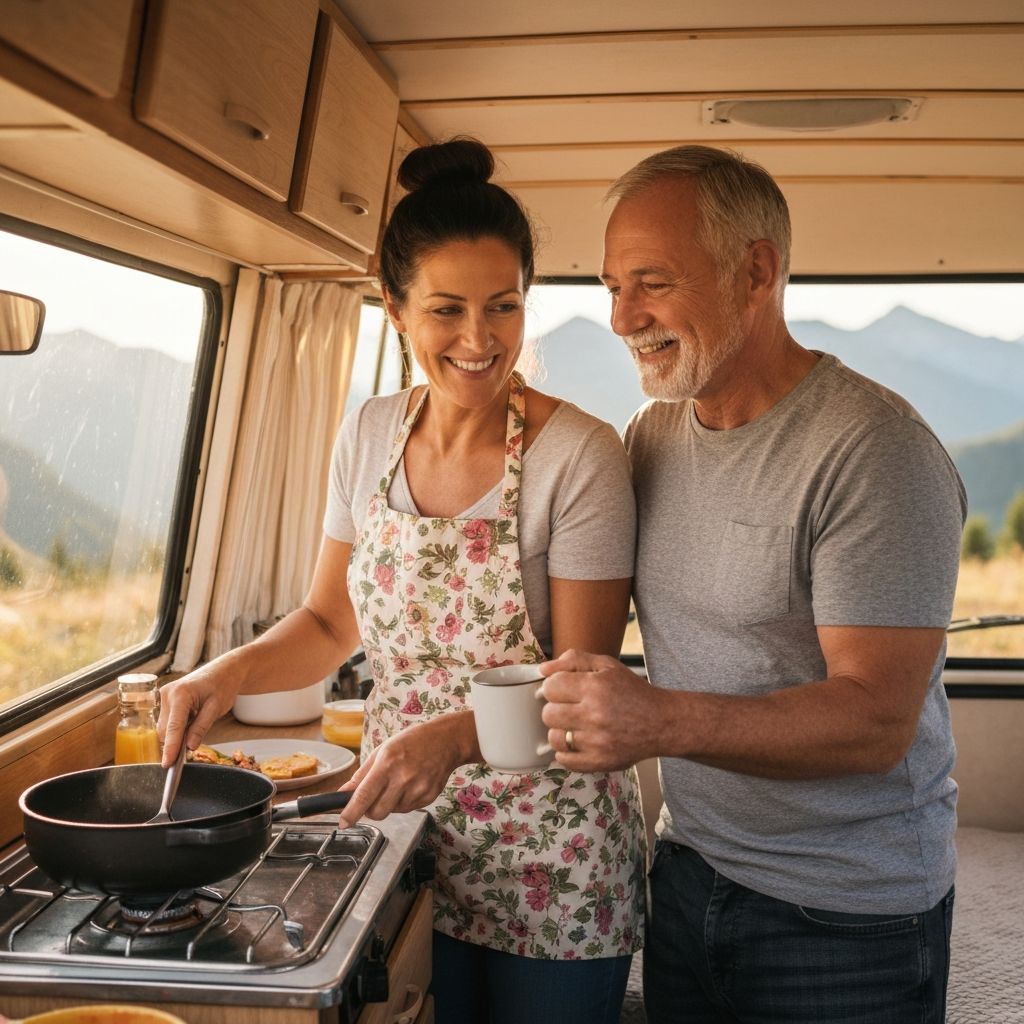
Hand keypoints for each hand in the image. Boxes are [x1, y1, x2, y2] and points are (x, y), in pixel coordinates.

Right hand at [157, 663, 241, 766]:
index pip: (173, 727)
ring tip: (198, 721)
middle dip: (177, 741)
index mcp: (181, 694)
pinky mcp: (165, 700)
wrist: (224, 671)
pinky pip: (168, 721)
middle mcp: (167, 694)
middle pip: (166, 730)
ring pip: (165, 728)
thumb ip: (201, 728)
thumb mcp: (216, 708)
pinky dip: (178, 727)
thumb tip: (188, 747)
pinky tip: (192, 718)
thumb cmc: (223, 685)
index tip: (167, 764)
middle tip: (195, 744)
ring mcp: (164, 696)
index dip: (171, 748)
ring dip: (178, 733)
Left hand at [337, 713, 477, 827]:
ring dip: (389, 803)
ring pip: (392, 812)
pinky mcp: (428, 798)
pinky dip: (403, 801)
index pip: (364, 795)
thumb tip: (343, 793)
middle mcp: (403, 779)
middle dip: (370, 810)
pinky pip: (407, 809)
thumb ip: (361, 775)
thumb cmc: (412, 742)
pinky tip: (411, 784)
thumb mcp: (382, 750)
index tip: (343, 823)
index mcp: (387, 764)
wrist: (446, 741)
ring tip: (399, 782)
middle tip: (373, 796)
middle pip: (377, 812)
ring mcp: (418, 790)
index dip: (351, 812)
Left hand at [539, 649, 664, 770]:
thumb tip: (543, 670)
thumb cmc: (632, 692)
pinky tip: (581, 742)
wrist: (662, 723)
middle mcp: (595, 715)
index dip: (555, 687)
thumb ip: (574, 660)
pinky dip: (568, 752)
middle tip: (573, 708)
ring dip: (561, 731)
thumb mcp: (607, 666)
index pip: (550, 687)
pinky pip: (564, 760)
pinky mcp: (600, 762)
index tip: (565, 690)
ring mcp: (597, 742)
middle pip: (548, 714)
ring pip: (554, 738)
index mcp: (595, 687)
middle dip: (557, 709)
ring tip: (577, 725)